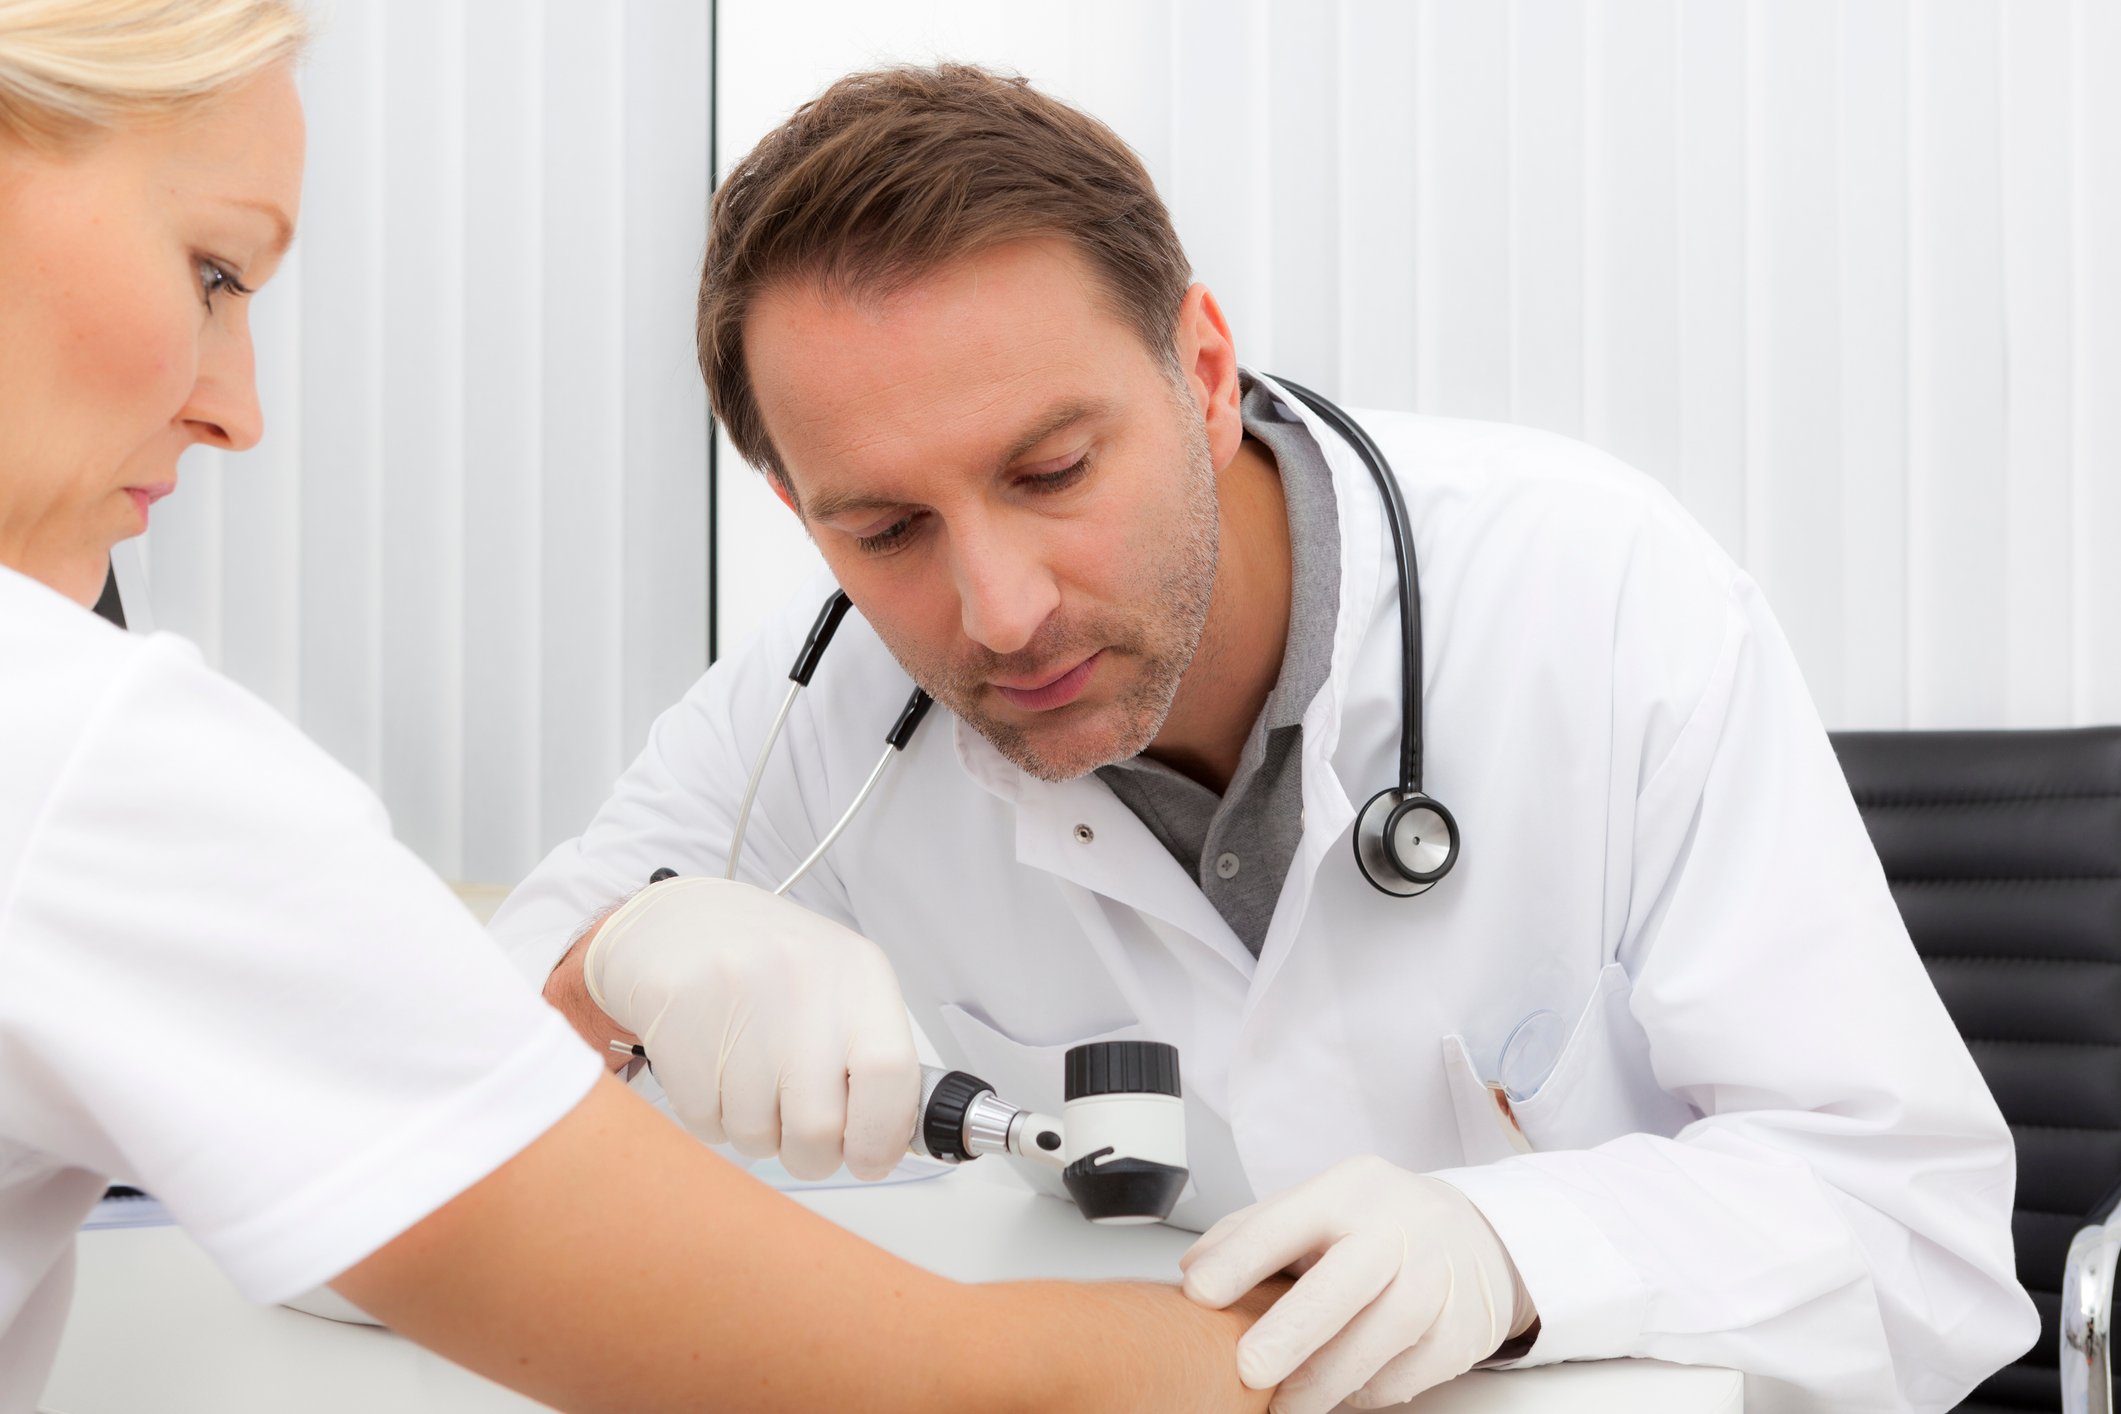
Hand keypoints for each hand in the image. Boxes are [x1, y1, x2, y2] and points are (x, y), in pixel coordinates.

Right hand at [583, 876, 919, 1181]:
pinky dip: (712, 1118)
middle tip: (801, 1135)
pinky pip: (704, 1121)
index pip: (889, 1072)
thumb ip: (870, 1059)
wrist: (677, 922)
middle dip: (811, 1154)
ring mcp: (737, 998)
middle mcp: (802, 982)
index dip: (882, 1135)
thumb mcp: (839, 988)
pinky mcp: (677, 1018)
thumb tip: (888, 1141)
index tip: (869, 1157)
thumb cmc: (770, 965)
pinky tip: (714, 1072)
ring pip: (756, 1134)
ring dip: (758, 1132)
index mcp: (858, 973)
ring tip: (750, 1084)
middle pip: (818, 1126)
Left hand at [1178, 1156, 1533, 1413]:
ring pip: (1382, 1335)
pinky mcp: (1464, 1328)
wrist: (1480, 1239)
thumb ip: (1255, 1233)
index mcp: (1349, 1190)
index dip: (1240, 1258)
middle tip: (1248, 1370)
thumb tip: (1194, 1270)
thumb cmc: (1380, 1226)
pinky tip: (1343, 1390)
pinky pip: (1410, 1371)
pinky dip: (1368, 1390)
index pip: (1287, 1220)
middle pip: (1345, 1282)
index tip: (1199, 1293)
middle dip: (1292, 1332)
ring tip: (1287, 1404)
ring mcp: (1439, 1277)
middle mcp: (1399, 1227)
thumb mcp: (1320, 1209)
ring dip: (1326, 1380)